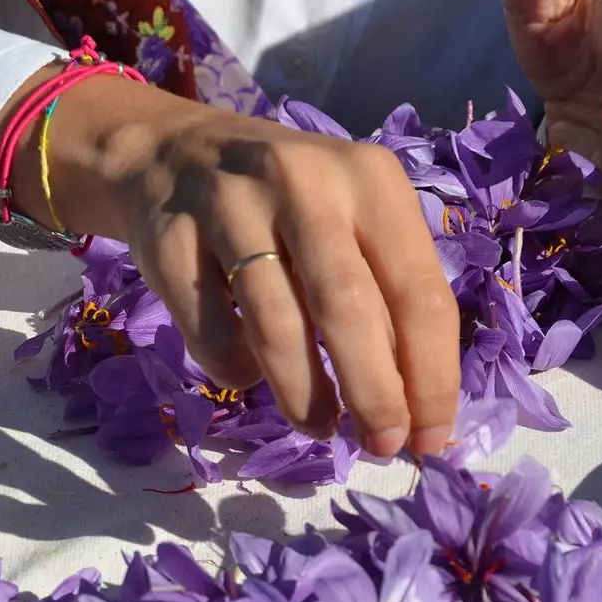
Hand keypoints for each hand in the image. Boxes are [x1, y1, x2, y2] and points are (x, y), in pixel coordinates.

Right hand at [0, 73, 460, 457]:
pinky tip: (247, 378)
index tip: (430, 438)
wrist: (174, 157)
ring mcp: (230, 207)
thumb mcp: (351, 220)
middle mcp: (304, 183)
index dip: (431, 375)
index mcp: (370, 180)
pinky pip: (209, 329)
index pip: (419, 290)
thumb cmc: (288, 206)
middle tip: (378, 445)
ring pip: (274, 322)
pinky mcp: (170, 240)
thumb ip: (385, 291)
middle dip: (371, 392)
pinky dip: (234, 369)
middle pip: (347, 305)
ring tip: (317, 426)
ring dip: (303, 393)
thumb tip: (417, 403)